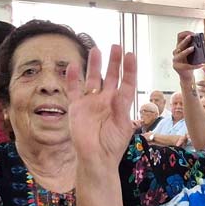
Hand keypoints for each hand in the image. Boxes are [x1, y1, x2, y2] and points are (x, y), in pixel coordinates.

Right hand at [68, 43, 136, 173]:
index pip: (126, 83)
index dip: (129, 69)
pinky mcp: (77, 107)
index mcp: (120, 105)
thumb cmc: (112, 145)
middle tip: (116, 46)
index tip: (131, 55)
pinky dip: (73, 78)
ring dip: (94, 65)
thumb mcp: (122, 126)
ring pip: (92, 79)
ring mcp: (91, 102)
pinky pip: (74, 89)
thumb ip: (121, 107)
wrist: (95, 158)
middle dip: (113, 62)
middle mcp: (106, 100)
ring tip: (96, 49)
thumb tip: (120, 91)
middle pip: (110, 77)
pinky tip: (74, 65)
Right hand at [171, 32, 197, 79]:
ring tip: (193, 48)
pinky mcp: (177, 67)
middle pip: (179, 44)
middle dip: (185, 40)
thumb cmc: (190, 64)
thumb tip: (201, 42)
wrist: (187, 76)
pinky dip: (195, 66)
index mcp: (179, 47)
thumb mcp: (192, 54)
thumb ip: (194, 48)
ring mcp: (175, 60)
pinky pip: (187, 66)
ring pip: (180, 54)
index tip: (192, 34)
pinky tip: (201, 65)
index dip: (185, 34)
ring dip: (186, 50)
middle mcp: (176, 53)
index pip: (179, 37)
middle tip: (191, 37)